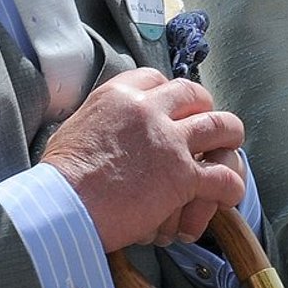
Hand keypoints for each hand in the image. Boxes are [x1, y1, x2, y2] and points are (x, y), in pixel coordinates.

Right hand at [42, 69, 246, 251]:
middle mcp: (148, 111)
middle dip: (205, 106)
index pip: (156, 79)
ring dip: (230, 136)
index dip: (169, 92)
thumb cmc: (56, 180)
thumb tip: (104, 126)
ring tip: (231, 146)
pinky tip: (229, 193)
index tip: (173, 105)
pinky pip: (222, 176)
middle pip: (194, 95)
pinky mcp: (182, 175)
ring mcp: (169, 142)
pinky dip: (230, 185)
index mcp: (118, 96)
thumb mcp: (73, 130)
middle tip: (206, 121)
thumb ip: (100, 121)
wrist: (58, 209)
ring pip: (220, 125)